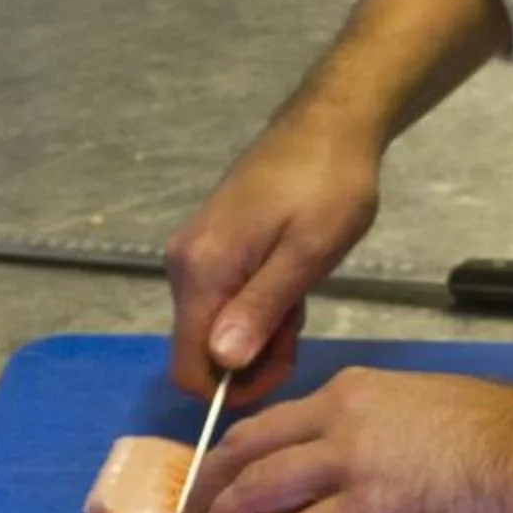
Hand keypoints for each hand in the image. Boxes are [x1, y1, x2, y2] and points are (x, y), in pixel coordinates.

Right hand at [164, 106, 381, 402]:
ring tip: (300, 297)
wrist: (328, 124)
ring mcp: (193, 252)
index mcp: (201, 270)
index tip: (280, 368)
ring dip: (257, 330)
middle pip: (199, 348)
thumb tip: (223, 362)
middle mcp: (183, 265)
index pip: (188, 365)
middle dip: (249, 357)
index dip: (230, 388)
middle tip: (299, 327)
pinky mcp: (210, 244)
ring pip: (212, 325)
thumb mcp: (308, 253)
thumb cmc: (329, 185)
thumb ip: (261, 309)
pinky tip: (289, 281)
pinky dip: (254, 306)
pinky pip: (220, 299)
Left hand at [184, 367, 512, 512]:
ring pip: (254, 492)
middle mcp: (337, 416)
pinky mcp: (367, 506)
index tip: (211, 489)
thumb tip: (356, 484)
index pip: (271, 425)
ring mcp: (349, 460)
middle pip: (244, 452)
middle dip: (205, 492)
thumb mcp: (422, 418)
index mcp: (352, 393)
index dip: (231, 460)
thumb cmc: (501, 440)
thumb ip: (377, 440)